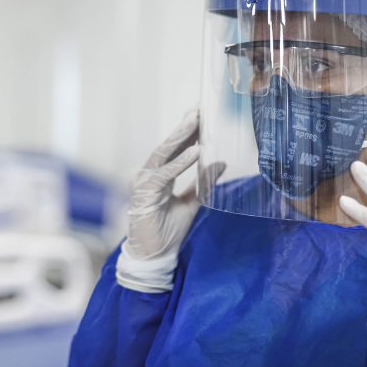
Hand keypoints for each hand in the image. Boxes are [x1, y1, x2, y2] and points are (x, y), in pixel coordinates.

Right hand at [116, 109, 224, 292]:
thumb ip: (203, 183)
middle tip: (198, 109)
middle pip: (168, 145)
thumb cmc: (167, 232)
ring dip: (180, 137)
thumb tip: (221, 163)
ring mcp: (144, 183)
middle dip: (183, 127)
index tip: (200, 114)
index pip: (173, 148)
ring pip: (163, 153)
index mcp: (159, 176)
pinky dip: (179, 162)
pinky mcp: (144, 194)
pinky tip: (195, 151)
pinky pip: (164, 174)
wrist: (153, 257)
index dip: (187, 131)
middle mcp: (149, 175)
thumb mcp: (192, 203)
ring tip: (195, 122)